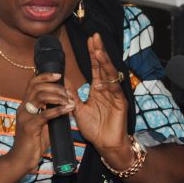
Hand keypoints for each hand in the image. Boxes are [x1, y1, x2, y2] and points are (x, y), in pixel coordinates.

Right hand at [8, 72, 74, 171]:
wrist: (21, 160)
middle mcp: (23, 108)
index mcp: (25, 106)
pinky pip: (45, 115)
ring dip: (57, 96)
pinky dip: (58, 110)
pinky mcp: (29, 127)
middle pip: (36, 86)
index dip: (44, 76)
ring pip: (40, 97)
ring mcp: (25, 117)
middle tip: (67, 93)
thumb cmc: (34, 143)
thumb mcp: (43, 125)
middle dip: (54, 86)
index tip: (58, 75)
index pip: (32, 83)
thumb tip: (66, 105)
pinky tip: (68, 110)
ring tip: (69, 101)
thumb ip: (50, 114)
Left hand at [72, 33, 129, 153]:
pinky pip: (115, 89)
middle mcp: (107, 89)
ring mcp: (115, 94)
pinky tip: (103, 74)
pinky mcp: (120, 103)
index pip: (95, 67)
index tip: (90, 40)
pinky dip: (109, 81)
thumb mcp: (78, 110)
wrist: (105, 145)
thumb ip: (72, 96)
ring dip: (104, 62)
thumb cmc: (94, 129)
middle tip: (95, 36)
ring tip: (97, 50)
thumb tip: (63, 82)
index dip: (93, 53)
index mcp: (98, 89)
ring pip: (110, 74)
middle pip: (103, 66)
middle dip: (99, 51)